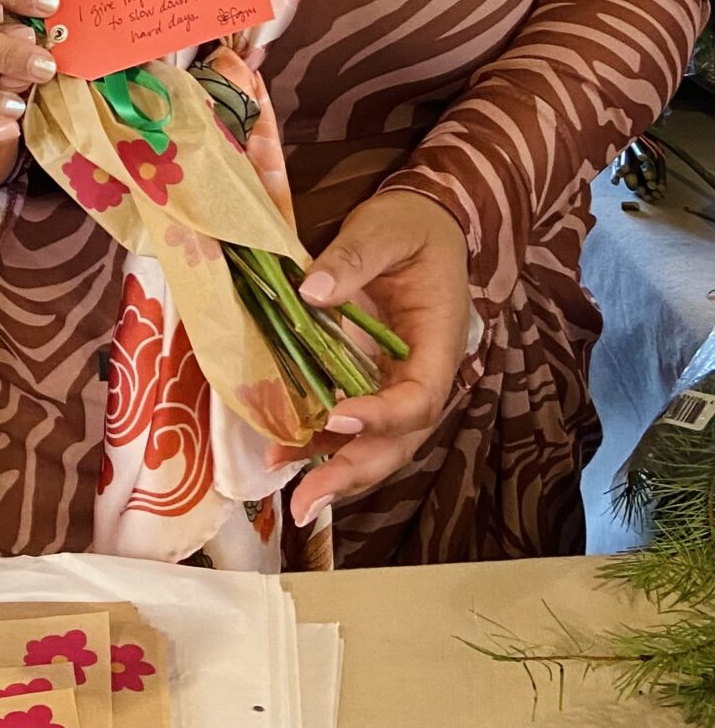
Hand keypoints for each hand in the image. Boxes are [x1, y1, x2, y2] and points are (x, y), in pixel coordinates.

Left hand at [272, 191, 471, 528]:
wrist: (425, 225)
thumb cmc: (411, 227)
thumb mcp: (385, 229)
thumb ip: (354, 257)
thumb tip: (312, 293)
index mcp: (439, 342)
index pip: (419, 397)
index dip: (382, 415)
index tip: (336, 415)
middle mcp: (425, 375)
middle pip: (400, 441)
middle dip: (354, 473)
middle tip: (307, 502)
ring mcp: (400, 384)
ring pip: (379, 445)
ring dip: (338, 472)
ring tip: (295, 499)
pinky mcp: (376, 383)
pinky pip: (356, 427)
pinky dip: (325, 447)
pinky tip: (289, 459)